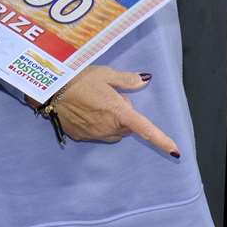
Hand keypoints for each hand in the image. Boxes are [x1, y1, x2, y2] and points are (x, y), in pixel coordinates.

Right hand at [48, 66, 178, 157]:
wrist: (50, 90)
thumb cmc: (79, 78)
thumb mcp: (106, 74)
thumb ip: (127, 80)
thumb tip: (145, 80)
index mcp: (118, 112)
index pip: (145, 129)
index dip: (162, 140)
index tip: (176, 152)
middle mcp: (108, 127)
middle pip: (128, 127)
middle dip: (126, 115)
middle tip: (112, 97)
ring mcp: (94, 135)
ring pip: (114, 132)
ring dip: (113, 121)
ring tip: (97, 103)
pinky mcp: (82, 137)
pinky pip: (98, 134)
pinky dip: (97, 124)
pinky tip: (85, 110)